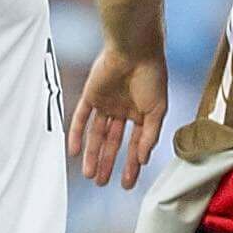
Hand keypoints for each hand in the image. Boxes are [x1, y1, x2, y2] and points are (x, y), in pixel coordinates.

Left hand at [71, 44, 168, 187]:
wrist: (135, 49)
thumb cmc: (152, 75)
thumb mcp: (157, 110)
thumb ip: (150, 135)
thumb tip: (143, 159)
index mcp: (141, 113)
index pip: (134, 144)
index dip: (131, 165)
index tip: (127, 183)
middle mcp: (123, 110)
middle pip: (112, 142)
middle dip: (108, 163)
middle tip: (102, 182)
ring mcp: (106, 103)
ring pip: (96, 134)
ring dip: (93, 154)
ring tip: (90, 174)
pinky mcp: (91, 96)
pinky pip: (81, 118)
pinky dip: (76, 135)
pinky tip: (74, 152)